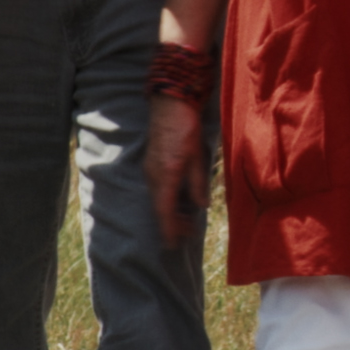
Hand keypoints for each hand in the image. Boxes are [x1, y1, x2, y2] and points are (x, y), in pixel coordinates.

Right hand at [146, 93, 212, 247]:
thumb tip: (200, 206)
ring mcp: (150, 170)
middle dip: (173, 224)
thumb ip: (197, 183)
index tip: (172, 245)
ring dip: (171, 212)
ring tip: (188, 222)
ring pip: (159, 199)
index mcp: (166, 175)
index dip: (169, 229)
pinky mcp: (151, 164)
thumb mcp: (197, 157)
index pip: (165, 210)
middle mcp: (154, 175)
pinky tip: (180, 202)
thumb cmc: (186, 128)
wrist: (169, 104)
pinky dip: (168, 200)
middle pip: (160, 208)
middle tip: (188, 236)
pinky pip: (158, 189)